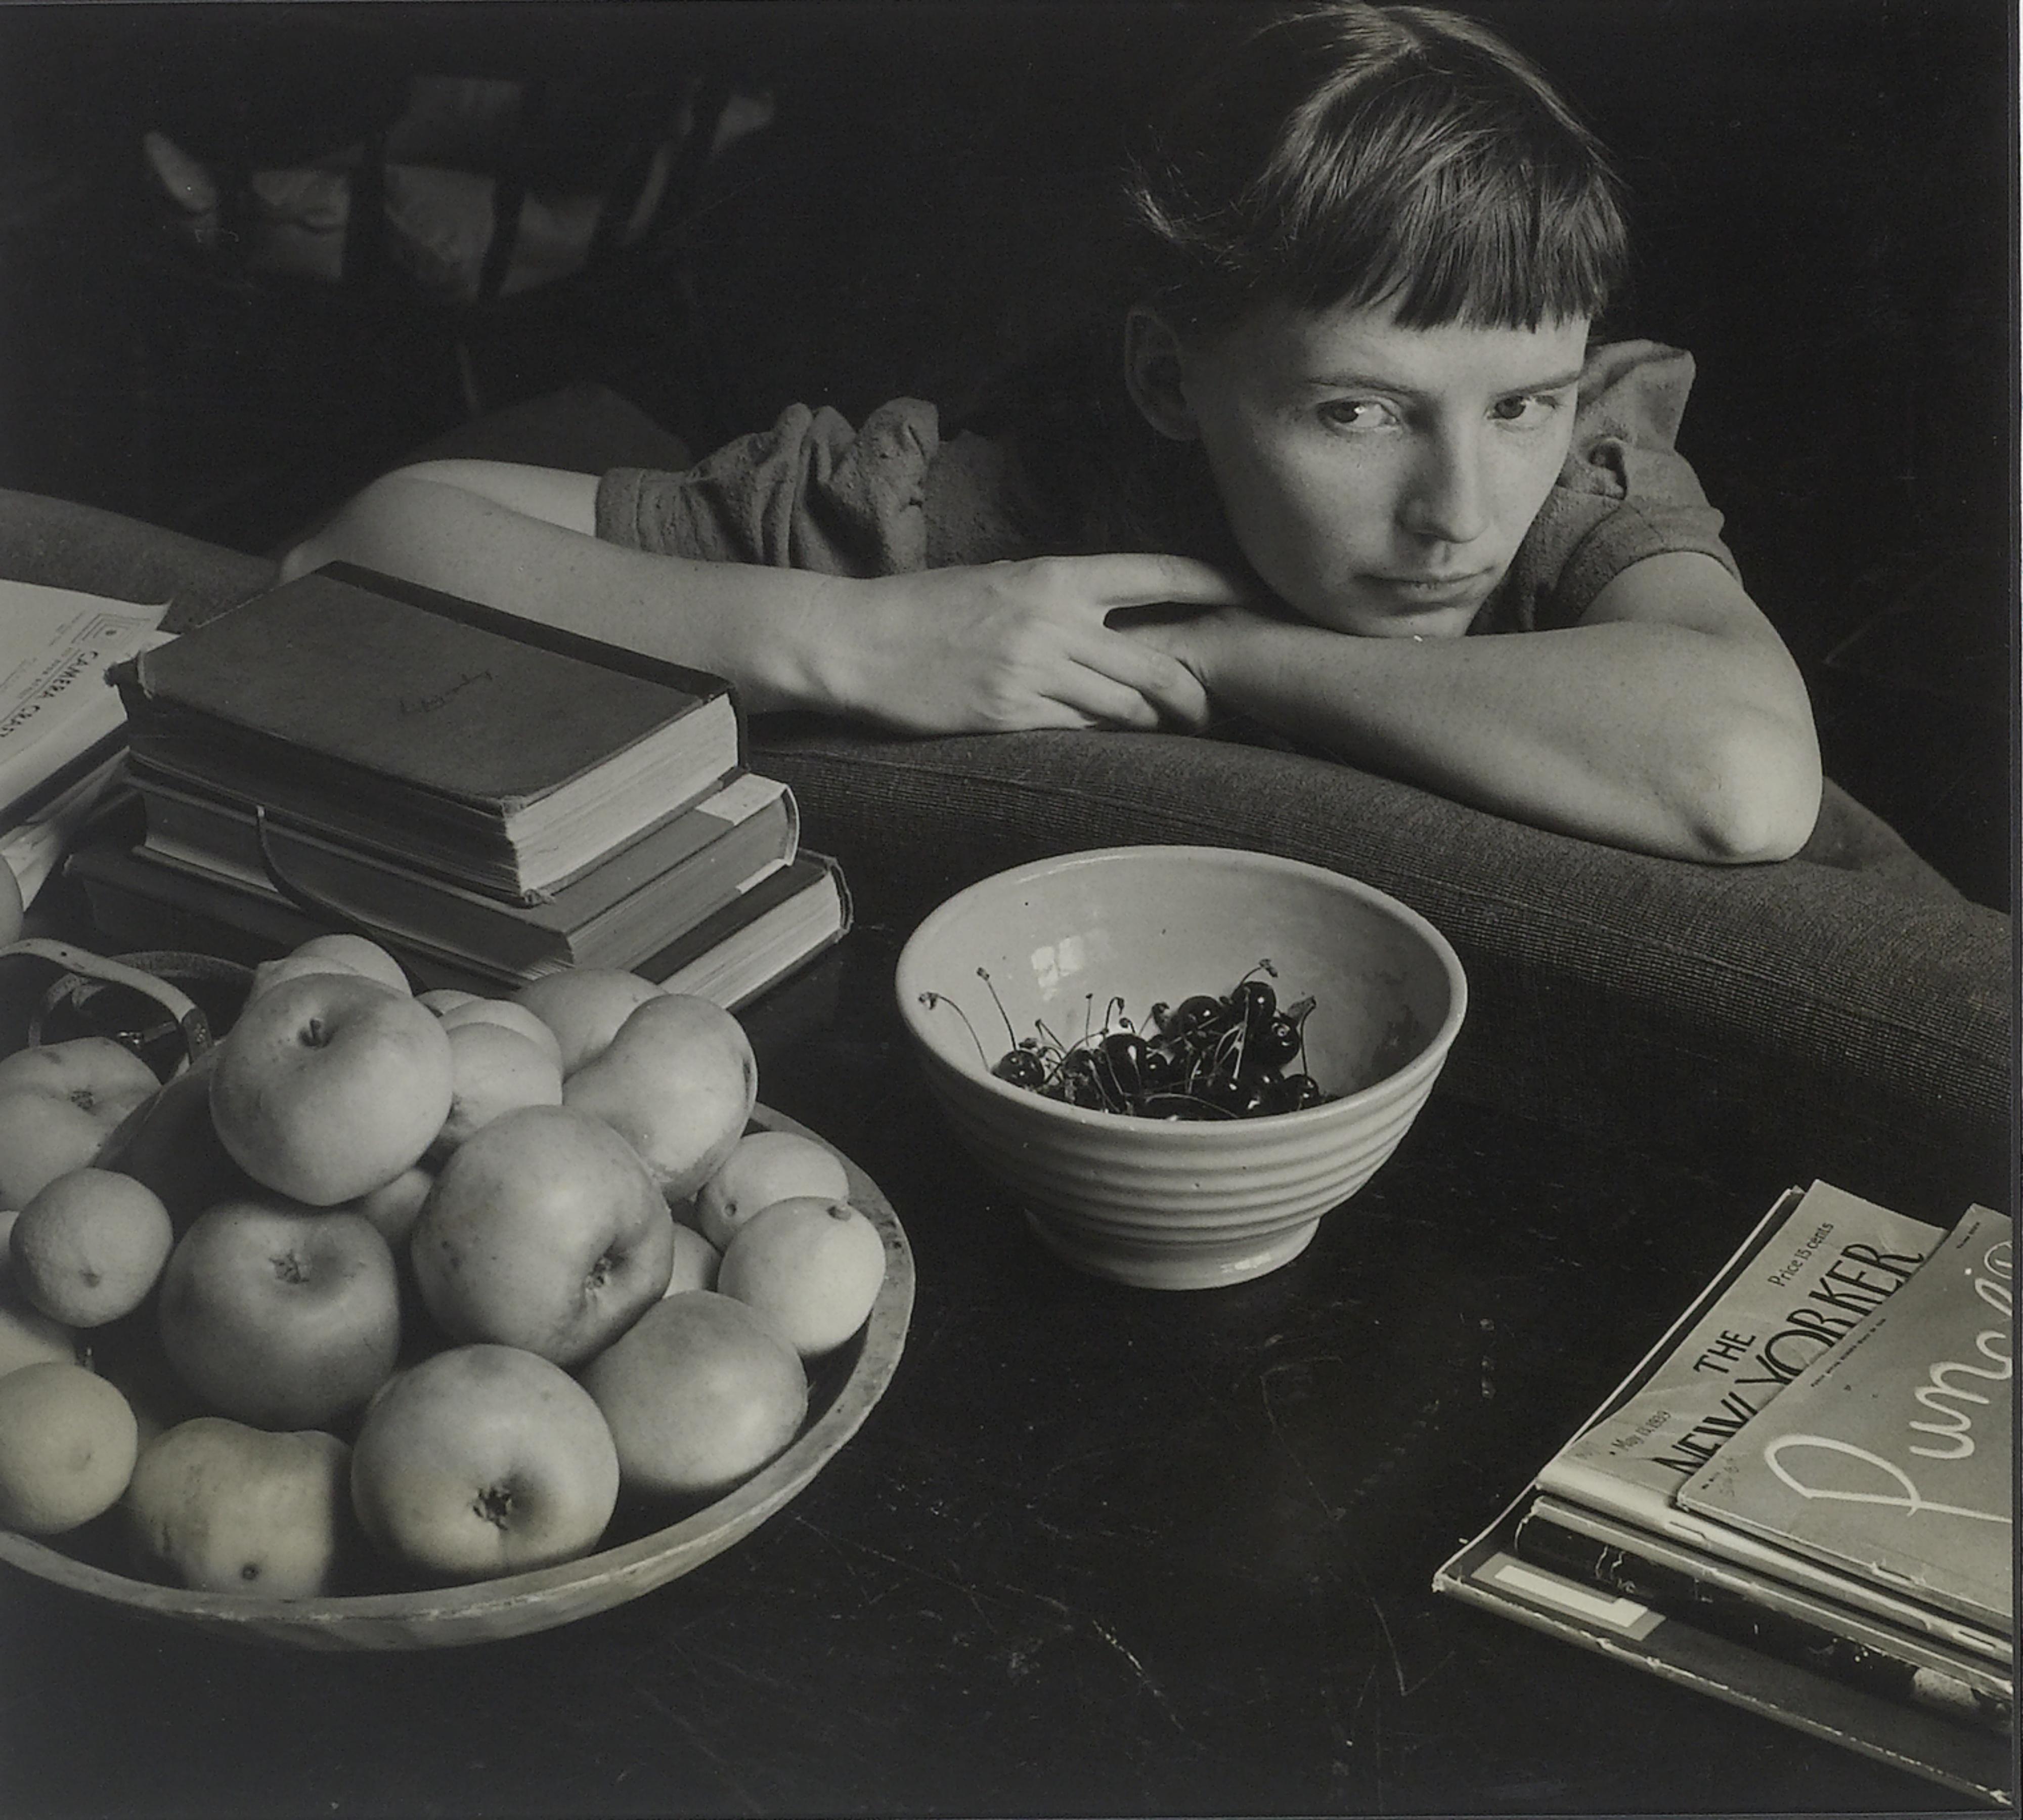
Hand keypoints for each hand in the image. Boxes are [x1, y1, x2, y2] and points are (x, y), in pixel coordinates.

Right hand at [826, 554, 1252, 733]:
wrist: (860, 642)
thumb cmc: (928, 610)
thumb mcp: (1002, 582)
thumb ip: (1062, 598)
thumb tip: (1115, 622)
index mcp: (1054, 576)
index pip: (1156, 573)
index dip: (1213, 583)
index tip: (1251, 594)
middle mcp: (1052, 622)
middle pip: (1158, 662)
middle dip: (1199, 691)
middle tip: (1219, 709)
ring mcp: (1033, 672)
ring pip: (1126, 706)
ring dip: (1158, 723)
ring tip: (1178, 733)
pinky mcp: (1011, 716)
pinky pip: (1081, 732)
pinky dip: (1106, 737)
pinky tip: (1119, 744)